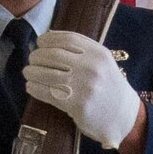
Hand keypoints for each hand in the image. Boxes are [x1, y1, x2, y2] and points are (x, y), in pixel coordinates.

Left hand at [23, 30, 141, 148]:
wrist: (123, 115)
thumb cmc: (108, 87)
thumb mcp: (102, 63)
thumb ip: (81, 50)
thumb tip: (48, 38)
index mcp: (98, 53)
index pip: (67, 38)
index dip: (48, 39)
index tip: (39, 43)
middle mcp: (92, 67)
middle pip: (52, 54)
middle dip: (37, 56)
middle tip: (32, 60)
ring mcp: (84, 86)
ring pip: (47, 73)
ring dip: (32, 72)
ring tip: (28, 73)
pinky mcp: (77, 104)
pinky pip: (47, 92)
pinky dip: (34, 88)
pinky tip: (31, 87)